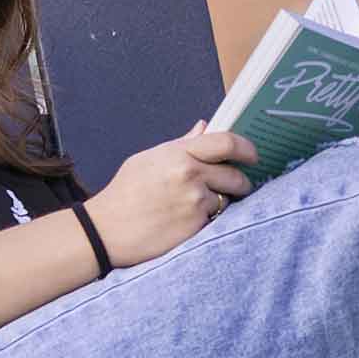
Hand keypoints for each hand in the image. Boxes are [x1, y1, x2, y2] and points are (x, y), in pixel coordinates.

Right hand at [84, 122, 253, 265]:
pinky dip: (208, 220)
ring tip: (196, 206)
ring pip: (226, 199)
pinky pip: (215, 219)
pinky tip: (187, 221)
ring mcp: (195, 201)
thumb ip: (181, 144)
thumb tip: (204, 127)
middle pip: (235, 174)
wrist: (105, 230)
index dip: (246, 148)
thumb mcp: (148, 159)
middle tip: (236, 186)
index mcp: (178, 153)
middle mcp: (190, 174)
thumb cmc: (125, 192)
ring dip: (220, 203)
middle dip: (240, 182)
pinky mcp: (196, 226)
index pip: (226, 141)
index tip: (253, 155)